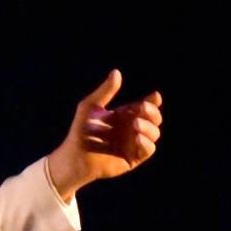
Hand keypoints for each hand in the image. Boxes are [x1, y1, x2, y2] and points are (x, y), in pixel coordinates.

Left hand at [46, 69, 162, 200]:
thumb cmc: (80, 131)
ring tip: (136, 123)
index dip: (153, 101)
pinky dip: (146, 143)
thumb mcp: (90, 106)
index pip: (144, 106)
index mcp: (124, 115)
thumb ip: (105, 91)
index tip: (155, 96)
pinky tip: (138, 137)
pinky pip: (148, 150)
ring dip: (149, 127)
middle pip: (153, 119)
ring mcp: (133, 144)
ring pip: (154, 134)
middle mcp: (131, 129)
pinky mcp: (133, 158)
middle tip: (143, 106)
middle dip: (152, 112)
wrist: (75, 156)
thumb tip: (117, 72)